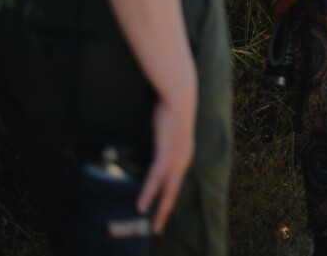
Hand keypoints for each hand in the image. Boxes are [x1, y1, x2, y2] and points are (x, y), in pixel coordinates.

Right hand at [138, 87, 196, 232]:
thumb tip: (154, 148)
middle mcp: (183, 160)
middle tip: (157, 228)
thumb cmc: (171, 111)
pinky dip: (148, 193)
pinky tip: (142, 205)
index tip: (162, 210)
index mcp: (184, 156)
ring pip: (167, 190)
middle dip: (166, 210)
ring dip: (158, 208)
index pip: (176, 182)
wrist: (179, 98)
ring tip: (152, 224)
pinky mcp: (166, 155)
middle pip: (174, 192)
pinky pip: (155, 179)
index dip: (169, 197)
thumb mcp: (167, 132)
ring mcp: (176, 159)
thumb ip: (162, 144)